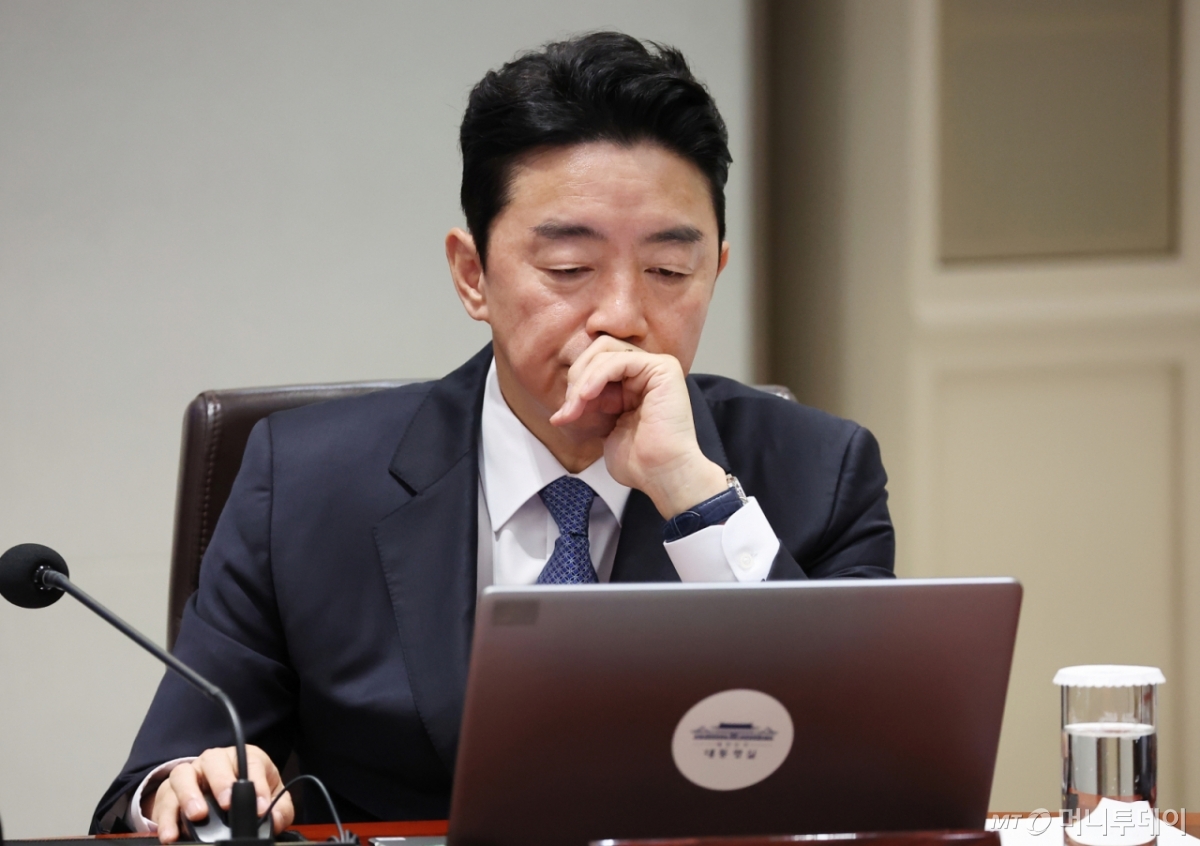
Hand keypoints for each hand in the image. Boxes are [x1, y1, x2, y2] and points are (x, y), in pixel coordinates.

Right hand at [145, 745, 292, 843]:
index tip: (260, 808)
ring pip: (183, 775)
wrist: (221, 798)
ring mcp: (190, 775)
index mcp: (244, 758)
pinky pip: (164, 801)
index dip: (257, 785)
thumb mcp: (270, 799)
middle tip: (226, 804)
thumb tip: (274, 820)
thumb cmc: (250, 793)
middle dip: (220, 781)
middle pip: (214, 760)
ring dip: (188, 795)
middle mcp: (215, 761)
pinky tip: (172, 834)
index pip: (252, 762)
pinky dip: (166, 817)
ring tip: (196, 815)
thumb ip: (279, 809)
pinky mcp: (169, 793)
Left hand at [551, 336, 727, 516]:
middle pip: (599, 349)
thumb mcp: (603, 426)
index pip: (595, 362)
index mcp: (632, 384)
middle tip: (569, 409)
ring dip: (583, 380)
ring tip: (576, 408)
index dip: (575, 384)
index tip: (564, 415)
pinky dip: (597, 376)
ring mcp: (656, 367)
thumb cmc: (639, 461)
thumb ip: (589, 406)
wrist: (662, 475)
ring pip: (605, 350)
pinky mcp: (663, 368)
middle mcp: (645, 372)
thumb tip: (564, 405)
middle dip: (577, 376)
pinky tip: (588, 397)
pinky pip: (619, 359)